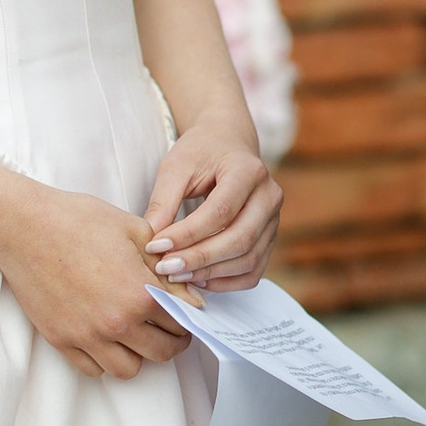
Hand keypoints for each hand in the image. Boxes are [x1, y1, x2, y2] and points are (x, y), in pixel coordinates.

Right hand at [0, 184, 191, 378]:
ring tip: (134, 336)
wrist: (24, 227)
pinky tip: (105, 339)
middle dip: (171, 341)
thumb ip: (166, 267)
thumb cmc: (78, 220)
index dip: (187, 317)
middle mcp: (116, 322)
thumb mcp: (134, 231)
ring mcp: (87, 336)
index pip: (181, 322)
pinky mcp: (61, 340)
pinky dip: (104, 360)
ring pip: (128, 370)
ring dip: (137, 355)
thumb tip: (190, 295)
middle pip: (161, 353)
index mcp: (140, 294)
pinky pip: (92, 369)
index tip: (184, 314)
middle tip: (167, 329)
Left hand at [142, 116, 281, 292]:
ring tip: (177, 275)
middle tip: (165, 268)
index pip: (220, 211)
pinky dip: (227, 282)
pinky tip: (199, 280)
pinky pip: (254, 270)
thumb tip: (151, 242)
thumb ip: (163, 202)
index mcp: (248, 170)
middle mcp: (270, 196)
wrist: (228, 144)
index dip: (188, 234)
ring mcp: (274, 219)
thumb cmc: (200, 153)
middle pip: (240, 239)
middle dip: (200, 258)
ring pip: (248, 259)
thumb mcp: (176, 167)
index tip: (156, 246)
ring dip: (211, 273)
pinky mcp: (270, 238)